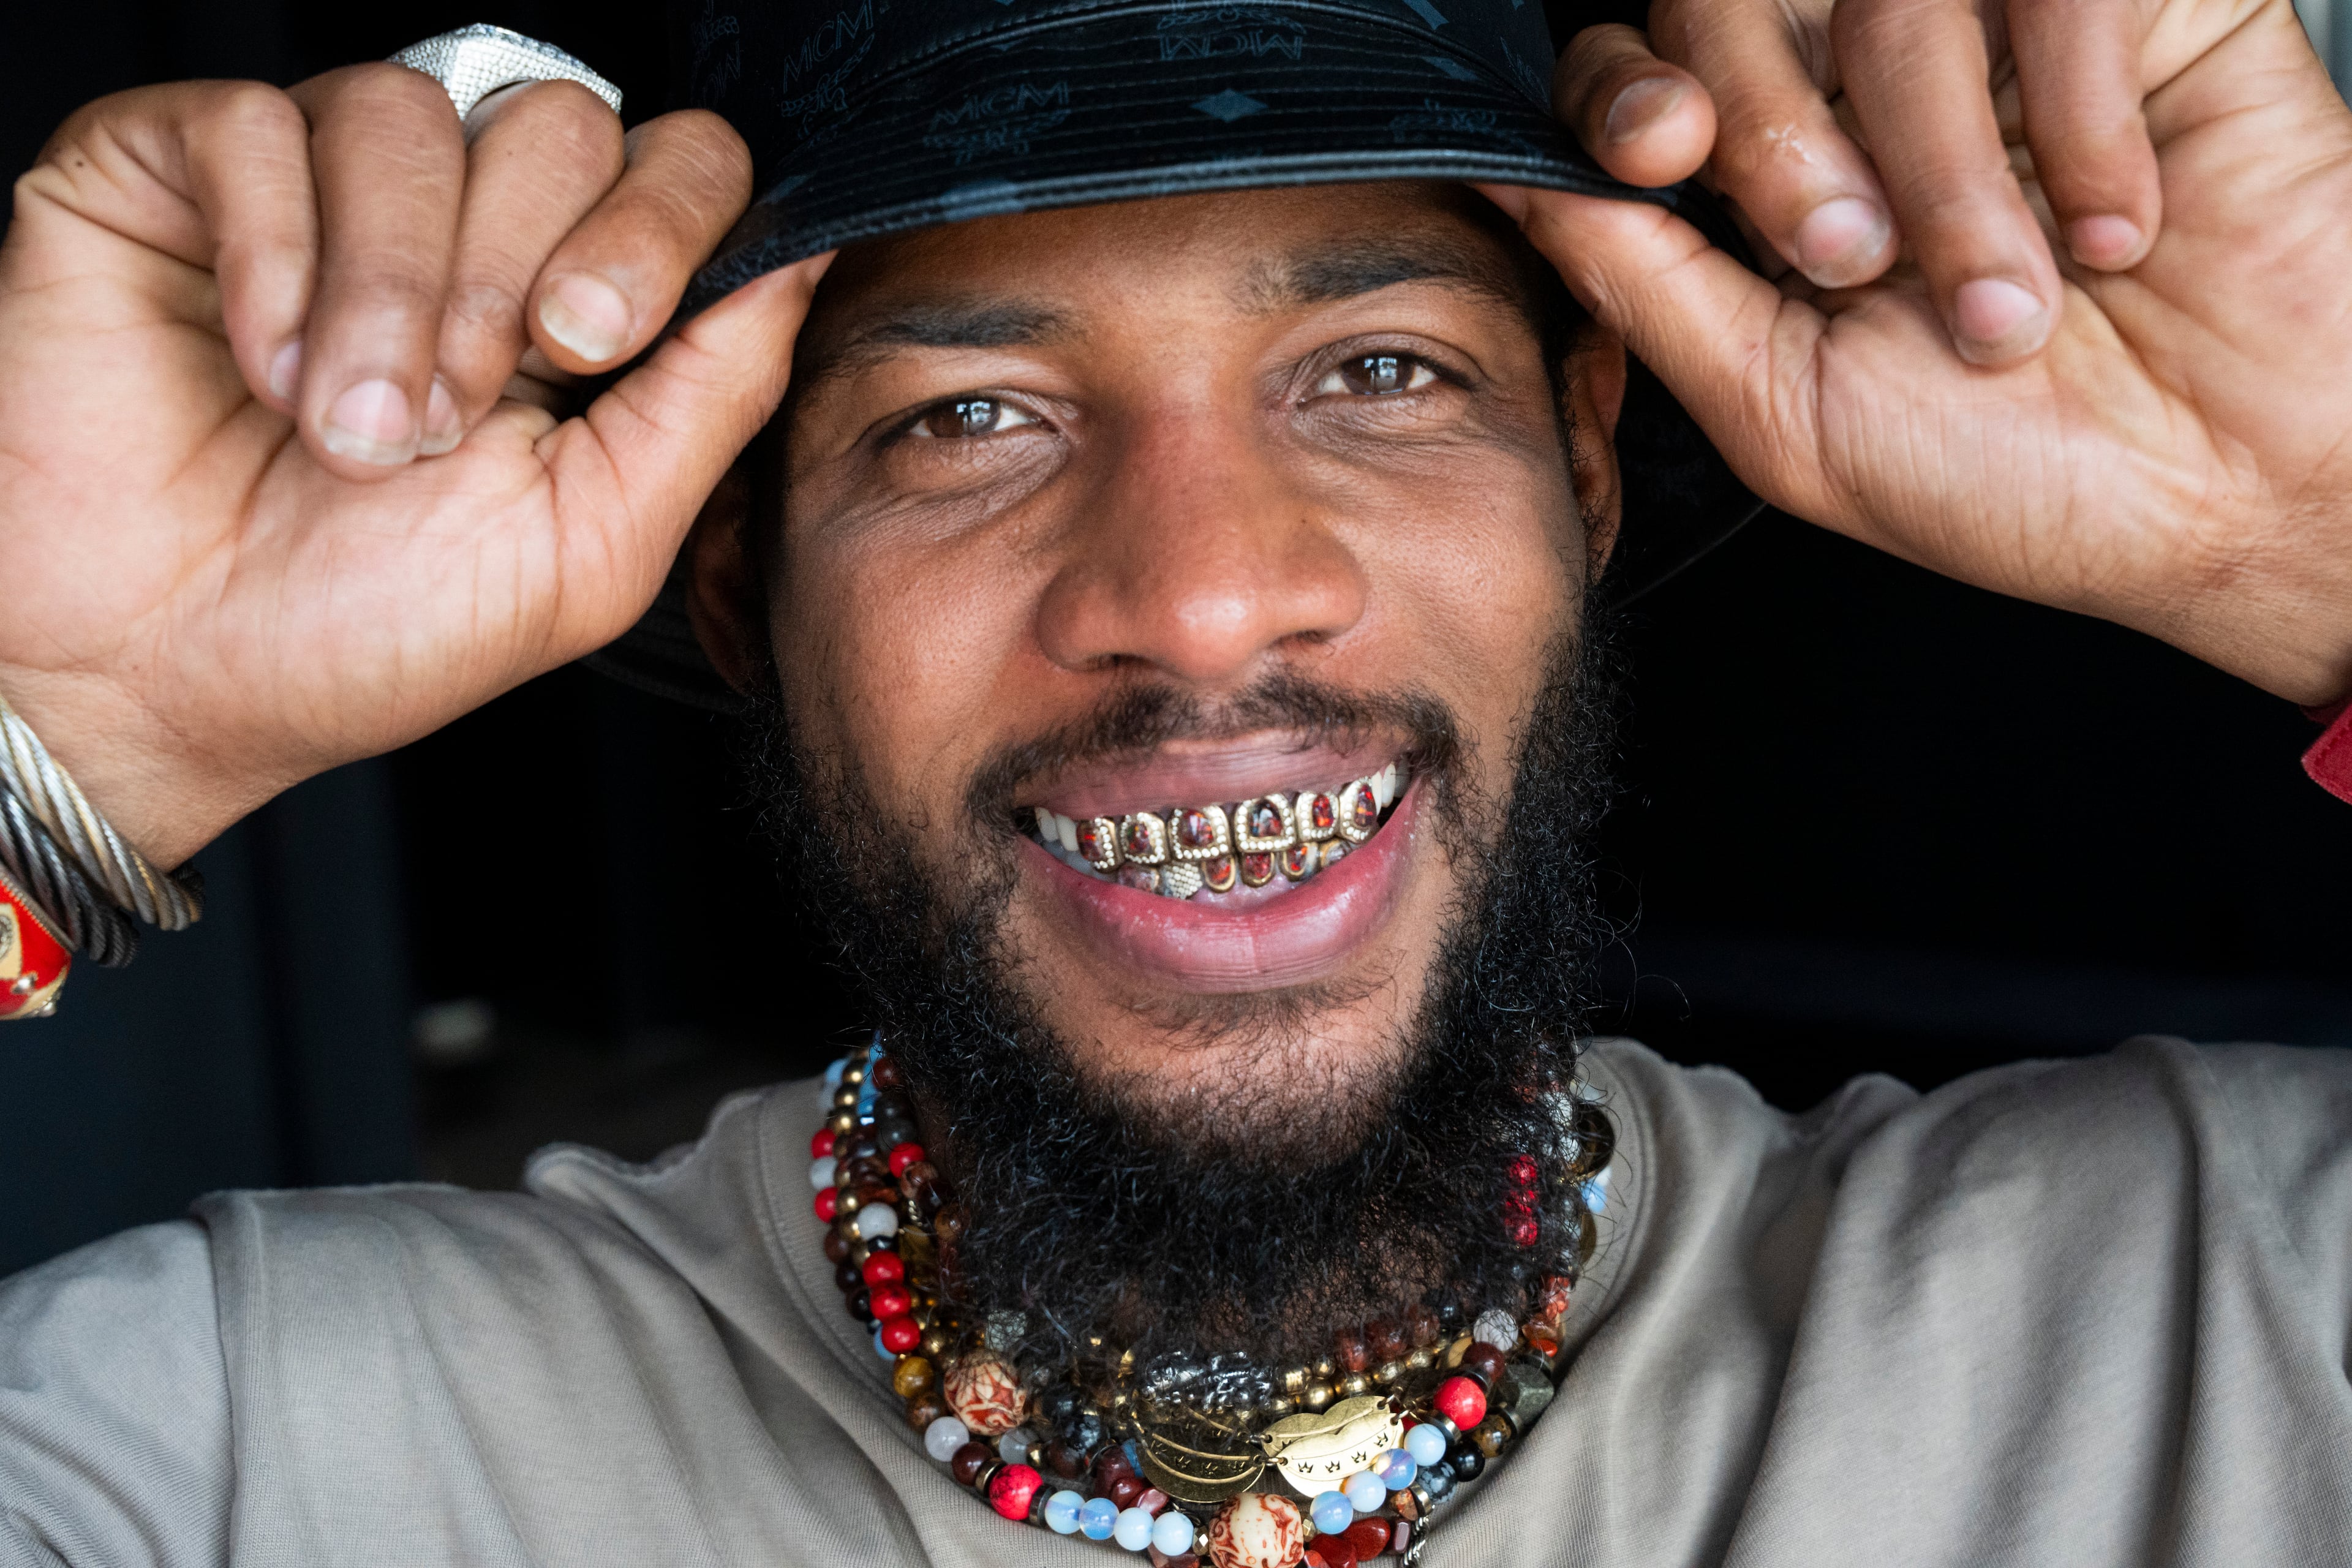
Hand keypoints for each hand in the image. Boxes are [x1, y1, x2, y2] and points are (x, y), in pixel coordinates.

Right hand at [0, 67, 829, 865]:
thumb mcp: (596, 538)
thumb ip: (713, 393)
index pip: (678, 165)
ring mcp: (320, 185)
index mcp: (570, 304)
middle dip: (518, 275)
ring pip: (409, 113)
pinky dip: (274, 262)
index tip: (590, 348)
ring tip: (352, 427)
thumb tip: (803, 258)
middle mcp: (457, 224)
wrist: (170, 682)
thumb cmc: (369, 629)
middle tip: (458, 411)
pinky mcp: (179, 169)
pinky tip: (260, 369)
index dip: (658, 228)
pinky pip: (259, 126)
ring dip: (394, 293)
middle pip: (561, 121)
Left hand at [1493, 0, 2351, 706]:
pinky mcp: (2144, 8)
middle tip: (1850, 258)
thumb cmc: (2024, 480)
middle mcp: (1874, 97)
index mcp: (1776, 187)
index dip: (1629, 88)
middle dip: (1776, 130)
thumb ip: (1647, 285)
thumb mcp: (1785, 409)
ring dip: (1938, 167)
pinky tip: (2112, 228)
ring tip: (2004, 300)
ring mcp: (2004, 43)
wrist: (2244, 495)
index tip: (1660, 149)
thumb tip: (1519, 187)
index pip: (1649, 66)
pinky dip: (2075, 124)